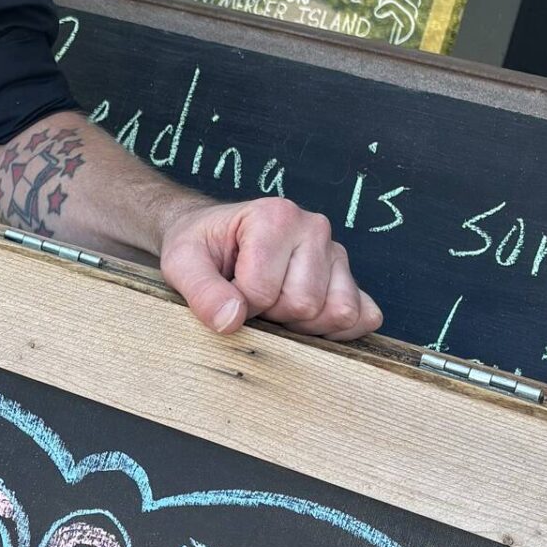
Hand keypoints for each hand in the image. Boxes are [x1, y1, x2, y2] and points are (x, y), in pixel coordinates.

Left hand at [158, 196, 380, 341]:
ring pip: (337, 312)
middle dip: (271, 315)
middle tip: (252, 297)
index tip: (227, 289)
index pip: (262, 290)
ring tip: (275, 304)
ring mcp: (337, 252)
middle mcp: (313, 227)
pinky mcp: (349, 277)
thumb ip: (201, 291)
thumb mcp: (182, 263)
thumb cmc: (201, 247)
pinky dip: (337, 330)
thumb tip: (231, 321)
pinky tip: (306, 321)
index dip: (238, 304)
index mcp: (275, 216)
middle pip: (304, 303)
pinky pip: (365, 316)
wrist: (212, 236)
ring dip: (302, 324)